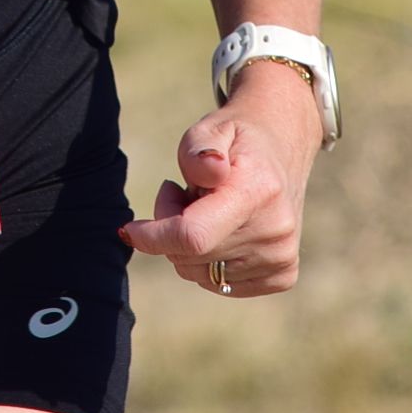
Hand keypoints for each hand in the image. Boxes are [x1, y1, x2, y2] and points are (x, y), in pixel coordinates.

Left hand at [117, 62, 324, 296]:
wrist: (282, 149)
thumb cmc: (235, 140)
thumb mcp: (210, 128)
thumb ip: (198, 148)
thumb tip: (206, 173)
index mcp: (257, 191)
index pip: (193, 236)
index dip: (154, 237)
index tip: (129, 229)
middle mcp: (275, 231)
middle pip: (190, 256)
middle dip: (168, 229)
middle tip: (182, 193)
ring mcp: (281, 257)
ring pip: (200, 274)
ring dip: (188, 246)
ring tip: (205, 209)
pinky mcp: (282, 275)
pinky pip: (219, 284)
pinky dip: (208, 262)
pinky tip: (221, 230)